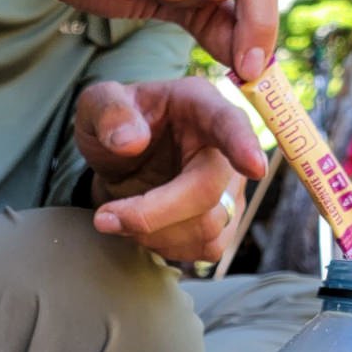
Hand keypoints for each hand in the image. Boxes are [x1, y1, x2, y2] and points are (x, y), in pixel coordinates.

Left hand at [76, 77, 264, 262]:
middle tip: (103, 219)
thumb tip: (130, 141)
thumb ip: (107, 111)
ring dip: (153, 233)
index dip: (243, 145)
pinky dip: (167, 247)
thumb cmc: (114, 125)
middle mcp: (222, 145)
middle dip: (153, 214)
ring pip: (207, 227)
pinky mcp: (226, 219)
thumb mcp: (97, 104)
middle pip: (208, 191)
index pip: (229, 123)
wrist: (120, 161)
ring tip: (120, 217)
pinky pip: (208, 247)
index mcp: (198, 104)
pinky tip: (145, 228)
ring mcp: (230, 186)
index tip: (254, 167)